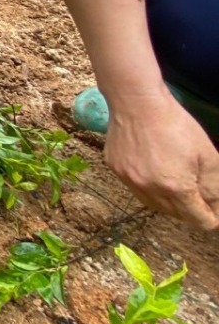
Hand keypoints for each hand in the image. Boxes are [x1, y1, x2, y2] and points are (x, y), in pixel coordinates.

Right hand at [105, 92, 218, 229]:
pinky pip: (136, 188)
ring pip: (154, 204)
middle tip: (196, 193)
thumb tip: (215, 206)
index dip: (211, 220)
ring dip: (168, 200)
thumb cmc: (176, 124)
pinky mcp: (116, 170)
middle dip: (190, 209)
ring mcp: (129, 180)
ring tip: (174, 183)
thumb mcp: (207, 154)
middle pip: (176, 215)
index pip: (198, 221)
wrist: (137, 102)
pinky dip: (148, 186)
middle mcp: (150, 189)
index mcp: (177, 187)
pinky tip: (153, 169)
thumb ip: (214, 186)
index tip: (215, 216)